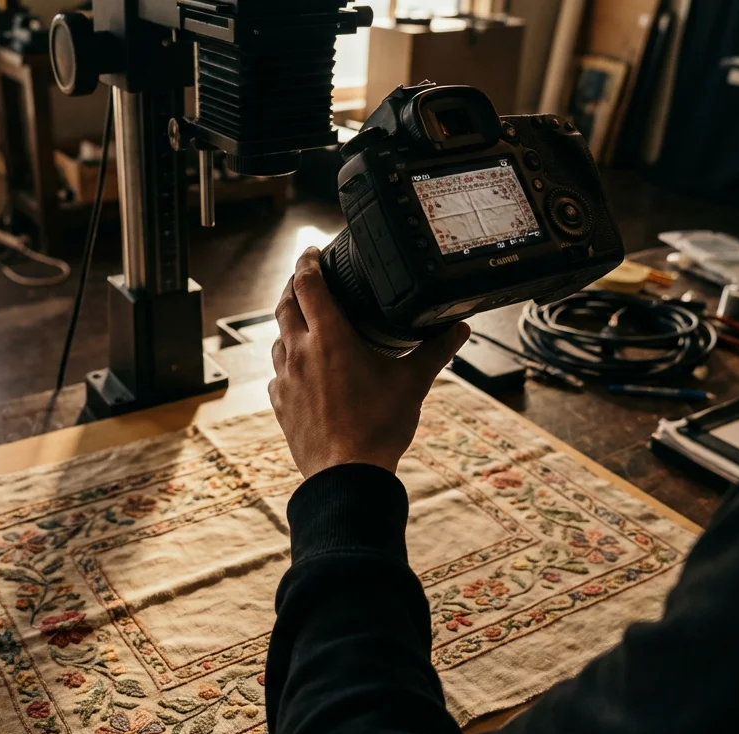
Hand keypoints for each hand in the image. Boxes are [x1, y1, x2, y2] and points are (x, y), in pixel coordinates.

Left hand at [269, 247, 469, 478]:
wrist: (346, 476)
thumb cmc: (378, 427)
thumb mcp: (413, 383)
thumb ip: (435, 350)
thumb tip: (459, 328)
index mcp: (329, 338)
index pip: (309, 284)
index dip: (308, 262)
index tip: (311, 251)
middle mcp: (299, 352)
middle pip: (285, 306)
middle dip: (293, 287)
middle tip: (304, 278)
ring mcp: (285, 379)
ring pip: (278, 340)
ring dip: (289, 326)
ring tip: (304, 323)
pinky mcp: (280, 405)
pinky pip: (278, 375)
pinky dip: (288, 364)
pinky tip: (302, 371)